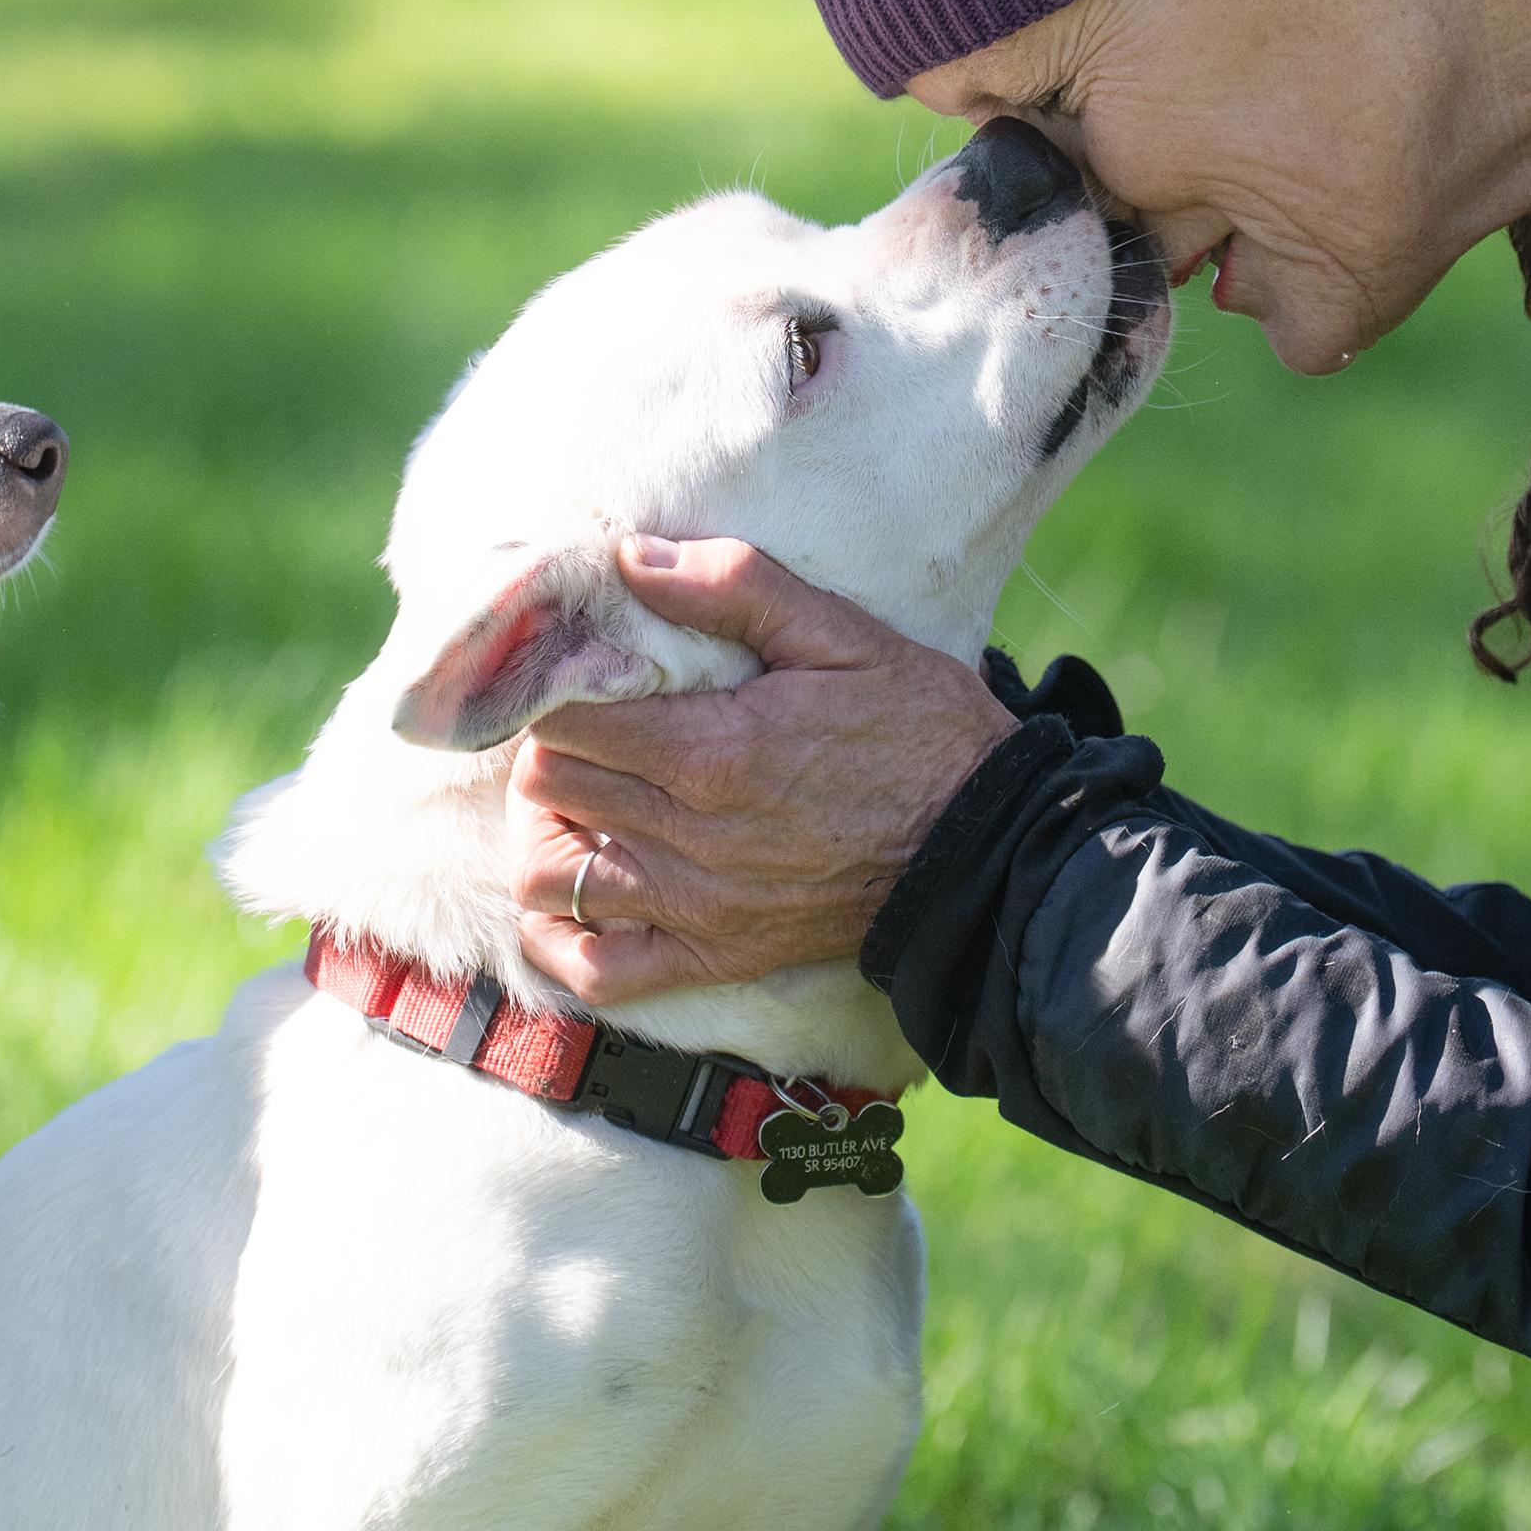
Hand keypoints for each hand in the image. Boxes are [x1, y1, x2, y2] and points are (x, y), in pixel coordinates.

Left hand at [503, 539, 1018, 1001]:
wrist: (985, 848)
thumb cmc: (917, 729)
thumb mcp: (842, 634)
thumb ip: (735, 589)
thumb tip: (629, 558)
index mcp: (713, 748)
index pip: (565, 717)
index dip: (555, 687)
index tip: (578, 674)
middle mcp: (691, 835)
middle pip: (548, 787)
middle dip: (548, 749)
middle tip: (582, 730)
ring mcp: (697, 906)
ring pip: (550, 877)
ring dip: (546, 834)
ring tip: (579, 804)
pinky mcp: (715, 956)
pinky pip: (598, 971)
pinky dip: (564, 938)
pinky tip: (583, 893)